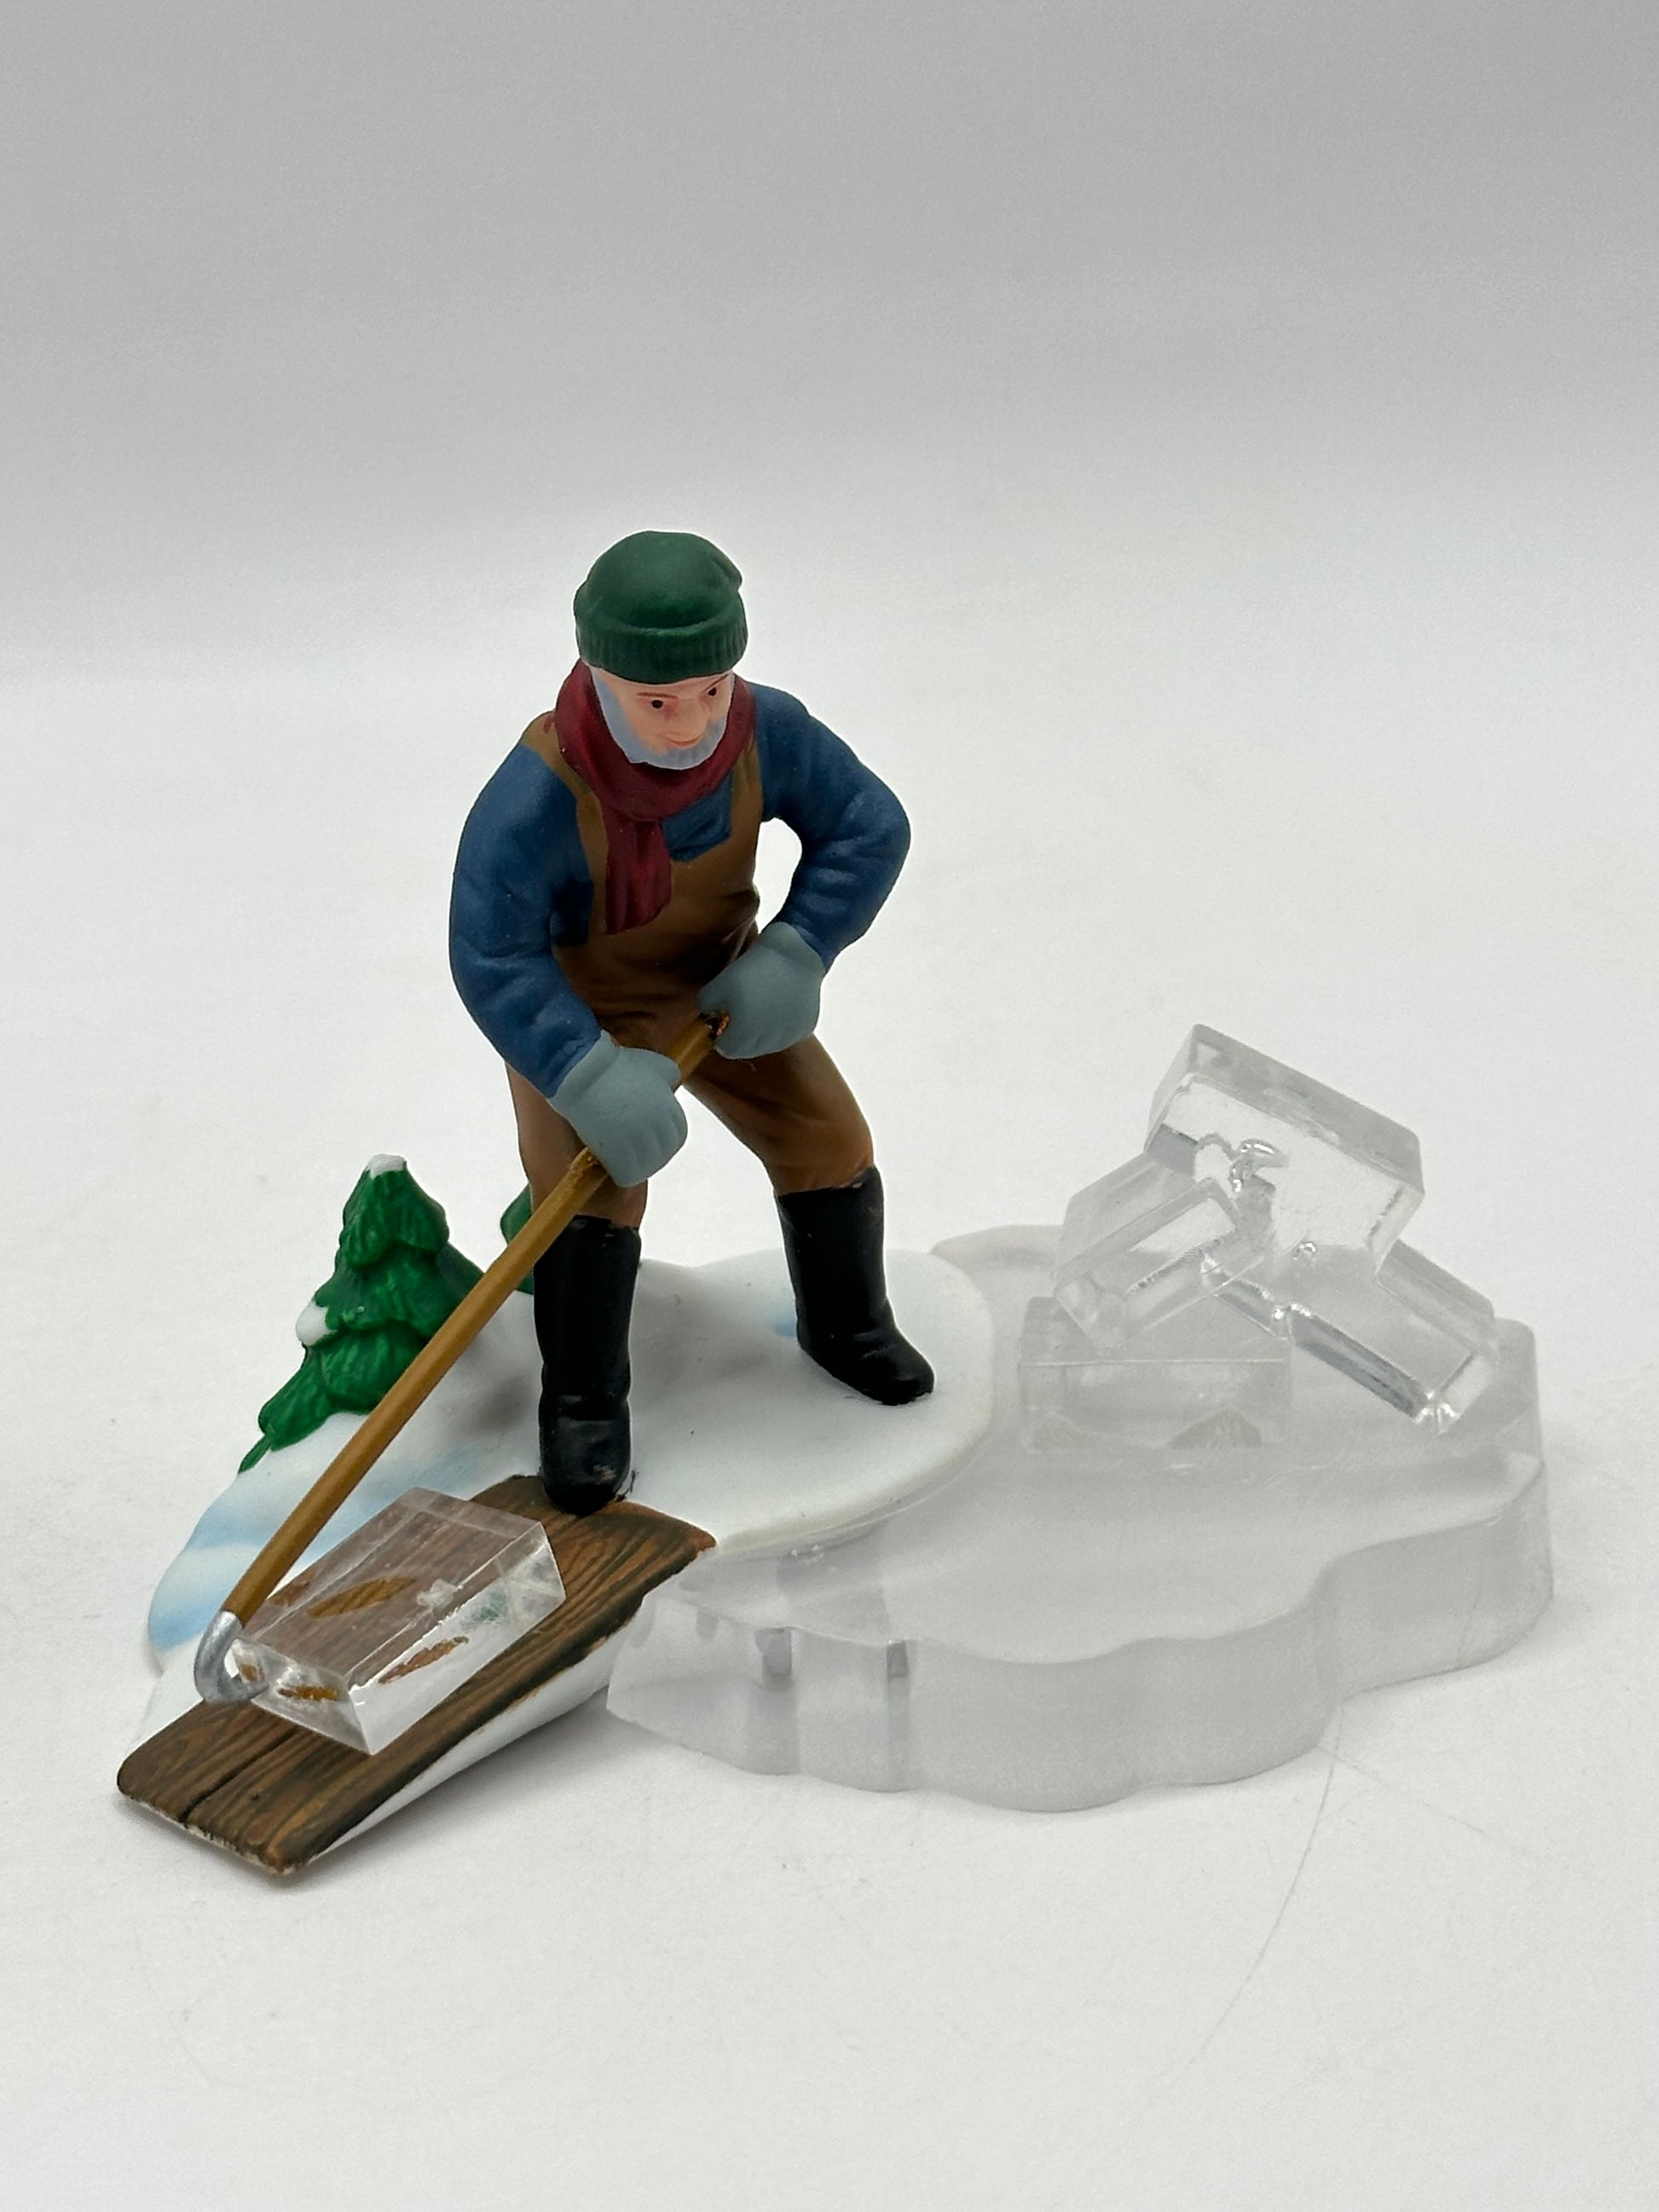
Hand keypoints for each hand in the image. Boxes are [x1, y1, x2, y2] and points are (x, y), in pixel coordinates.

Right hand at [550, 1035, 686, 1185]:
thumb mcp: (654, 1064)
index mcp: (670, 1109)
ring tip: (621, 1160)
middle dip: (650, 1155)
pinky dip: (622, 1173)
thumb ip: (669, 1076)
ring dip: (636, 1166)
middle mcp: (659, 1127)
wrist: (584, 1072)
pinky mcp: (619, 1151)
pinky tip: (612, 1165)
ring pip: (646, 1168)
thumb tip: (673, 1086)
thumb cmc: (616, 1065)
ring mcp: (639, 1140)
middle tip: (633, 1153)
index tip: (650, 1142)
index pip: (677, 1137)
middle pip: (662, 1155)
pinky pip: (628, 1175)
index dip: (663, 1142)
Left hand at [698, 921, 823, 1058]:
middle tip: (741, 1012)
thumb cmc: (754, 968)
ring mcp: (790, 1036)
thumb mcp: (718, 984)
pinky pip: (787, 1035)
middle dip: (740, 1036)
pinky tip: (780, 1005)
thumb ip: (706, 1006)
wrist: (795, 953)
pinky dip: (780, 1026)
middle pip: (748, 1050)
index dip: (722, 1036)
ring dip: (761, 1032)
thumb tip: (708, 1016)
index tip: (723, 1020)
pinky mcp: (806, 1028)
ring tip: (762, 1006)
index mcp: (745, 1034)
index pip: (727, 1050)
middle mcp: (769, 1042)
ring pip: (768, 1044)